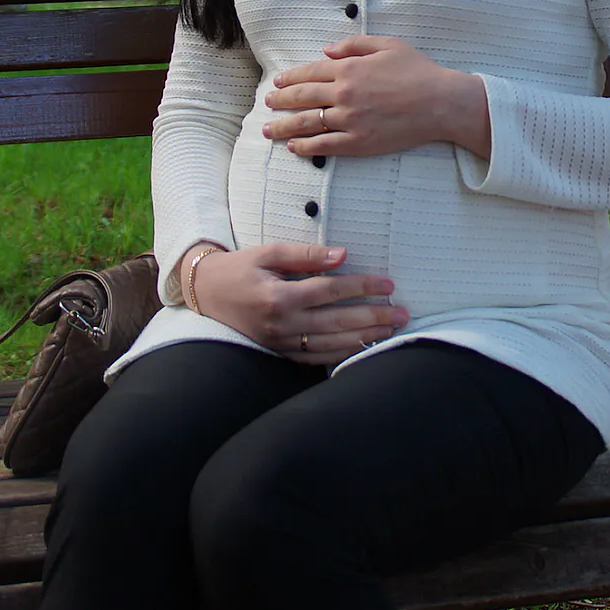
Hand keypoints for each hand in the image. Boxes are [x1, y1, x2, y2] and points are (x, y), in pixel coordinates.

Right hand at [184, 243, 409, 364]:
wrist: (205, 293)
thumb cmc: (239, 268)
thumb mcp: (268, 252)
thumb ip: (306, 254)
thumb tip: (343, 255)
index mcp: (280, 296)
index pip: (331, 290)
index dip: (363, 286)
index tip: (388, 284)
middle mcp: (282, 323)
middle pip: (338, 320)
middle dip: (374, 316)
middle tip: (403, 313)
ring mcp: (281, 343)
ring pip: (332, 343)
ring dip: (365, 337)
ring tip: (391, 330)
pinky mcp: (279, 353)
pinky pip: (317, 357)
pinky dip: (343, 353)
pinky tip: (362, 346)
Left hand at [262, 35, 490, 158]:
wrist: (440, 102)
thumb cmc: (418, 71)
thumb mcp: (388, 45)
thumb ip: (353, 44)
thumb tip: (325, 51)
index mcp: (349, 69)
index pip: (309, 72)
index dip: (290, 78)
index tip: (278, 83)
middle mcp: (343, 94)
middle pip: (302, 97)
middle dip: (280, 101)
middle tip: (267, 104)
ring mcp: (349, 120)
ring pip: (306, 123)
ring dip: (283, 126)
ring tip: (268, 129)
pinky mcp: (358, 142)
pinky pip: (324, 145)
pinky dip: (305, 146)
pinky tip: (293, 146)